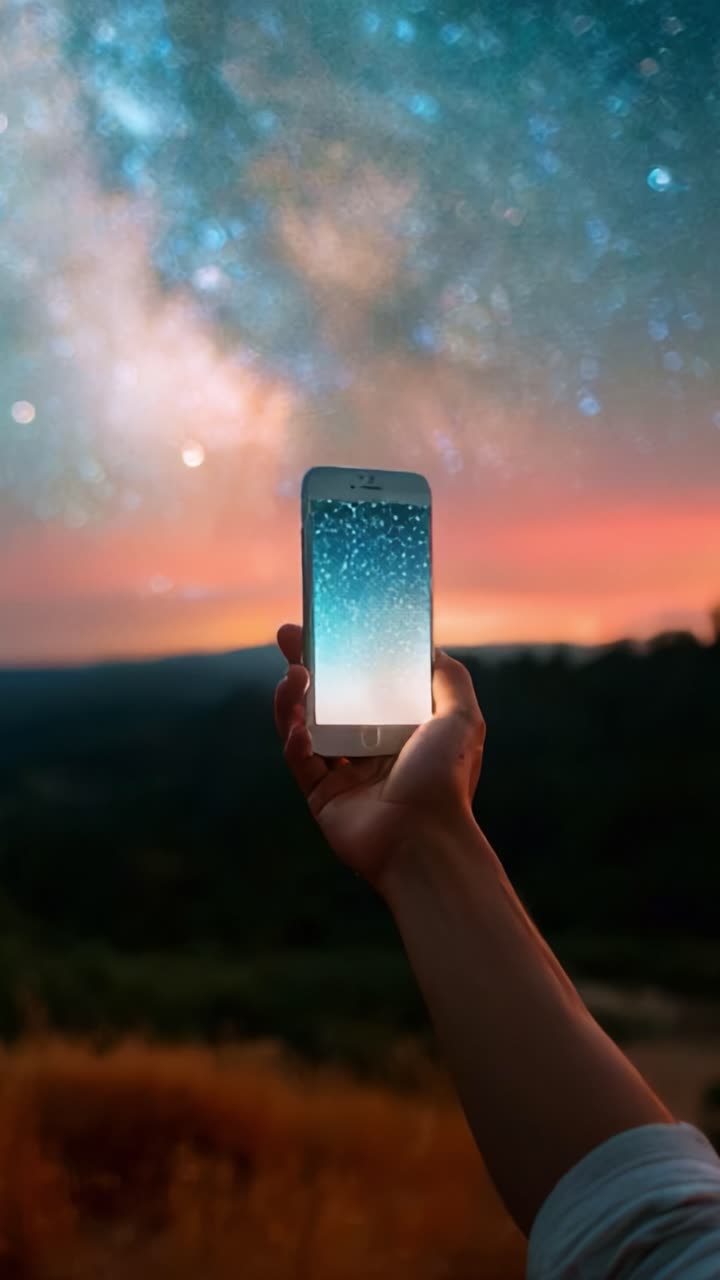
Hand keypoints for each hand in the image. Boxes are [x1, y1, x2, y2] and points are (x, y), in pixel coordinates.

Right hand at [274, 623, 485, 893]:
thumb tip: (430, 647)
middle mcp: (372, 749)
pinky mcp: (323, 798)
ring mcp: (346, 774)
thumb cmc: (446, 778)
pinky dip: (295, 742)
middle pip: (330, 699)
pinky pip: (300, 763)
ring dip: (294, 700)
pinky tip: (299, 729)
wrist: (424, 839)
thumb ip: (449, 677)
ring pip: (307, 727)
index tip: (327, 626)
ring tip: (293, 677)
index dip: (345, 654)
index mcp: (402, 728)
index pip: (366, 683)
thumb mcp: (462, 716)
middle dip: (307, 666)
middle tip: (287, 635)